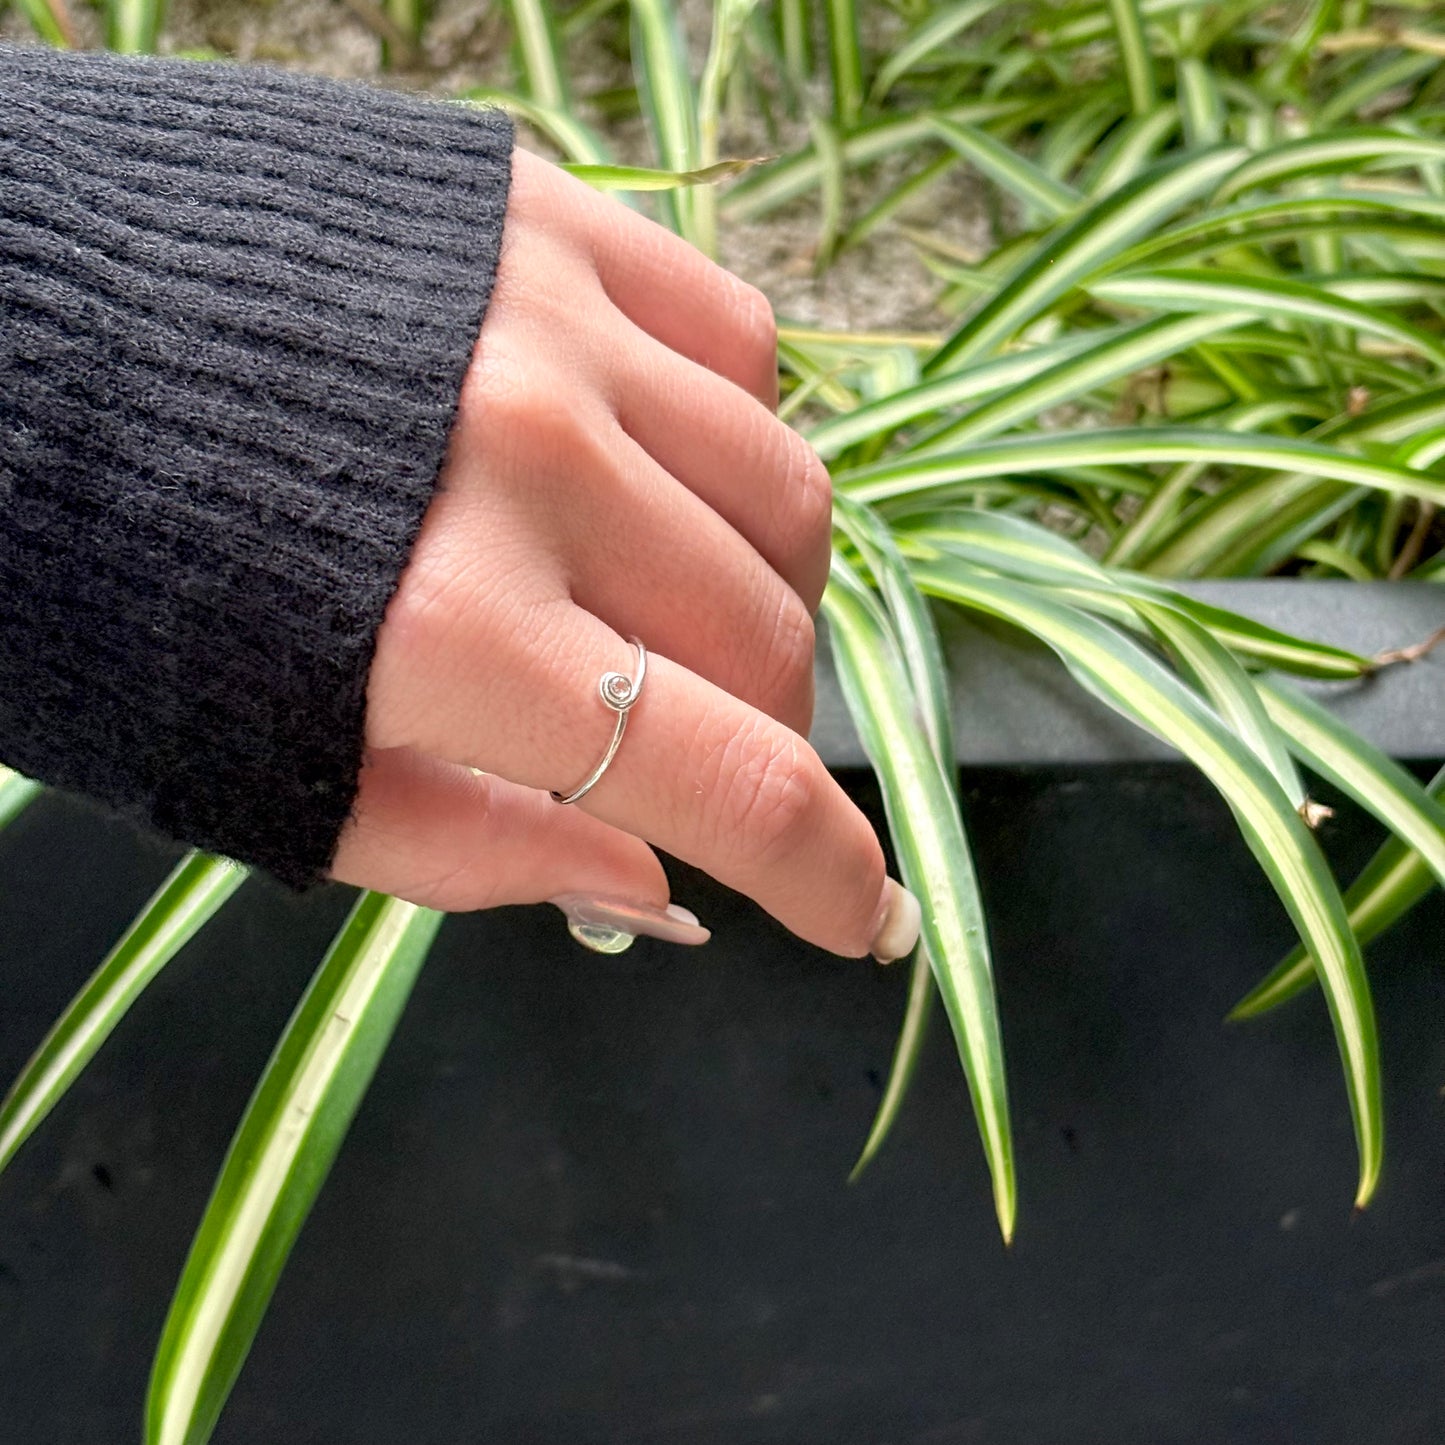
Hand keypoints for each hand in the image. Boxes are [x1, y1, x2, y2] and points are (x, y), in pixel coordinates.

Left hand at [329, 149, 919, 962]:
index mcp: (449, 633)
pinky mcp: (545, 216)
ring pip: (785, 494)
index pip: (733, 781)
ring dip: (771, 592)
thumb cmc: (107, 578)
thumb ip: (477, 851)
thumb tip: (656, 890)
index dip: (825, 872)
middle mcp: (530, 463)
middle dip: (769, 734)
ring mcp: (551, 320)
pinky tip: (660, 473)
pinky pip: (736, 341)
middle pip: (771, 639)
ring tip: (688, 615)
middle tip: (708, 753)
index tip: (860, 917)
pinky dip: (732, 436)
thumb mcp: (269, 773)